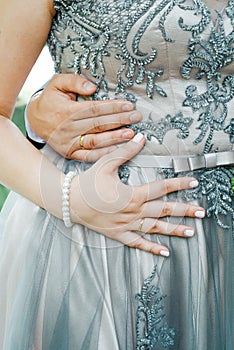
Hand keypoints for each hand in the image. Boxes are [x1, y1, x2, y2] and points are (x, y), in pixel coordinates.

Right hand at [27, 74, 141, 161]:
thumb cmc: (51, 100)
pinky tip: (117, 151)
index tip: (129, 105)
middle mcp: (68, 129)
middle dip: (120, 120)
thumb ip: (74, 81)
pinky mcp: (70, 153)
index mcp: (66, 111)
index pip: (94, 109)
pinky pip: (89, 156)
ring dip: (115, 138)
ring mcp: (69, 143)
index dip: (113, 107)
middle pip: (98, 124)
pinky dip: (103, 154)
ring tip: (131, 134)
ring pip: (96, 141)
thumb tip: (92, 88)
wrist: (35, 120)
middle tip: (136, 117)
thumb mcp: (57, 83)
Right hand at [70, 134, 204, 256]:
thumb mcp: (106, 164)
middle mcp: (133, 212)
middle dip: (184, 210)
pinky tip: (165, 252)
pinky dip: (152, 248)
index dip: (179, 184)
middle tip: (201, 212)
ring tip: (191, 232)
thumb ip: (125, 152)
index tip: (193, 182)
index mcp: (133, 195)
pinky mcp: (119, 234)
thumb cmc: (88, 182)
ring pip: (155, 228)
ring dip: (174, 230)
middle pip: (163, 210)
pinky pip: (138, 243)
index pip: (161, 188)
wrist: (70, 201)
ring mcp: (127, 225)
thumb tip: (140, 138)